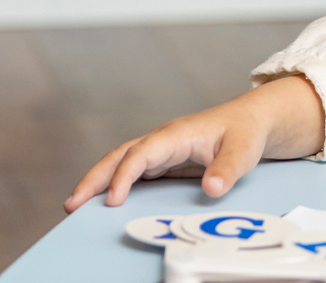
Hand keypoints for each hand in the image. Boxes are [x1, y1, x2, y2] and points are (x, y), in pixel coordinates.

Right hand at [63, 73, 325, 211]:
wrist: (253, 120)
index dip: (124, 176)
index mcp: (175, 134)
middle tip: (71, 204)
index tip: (113, 200)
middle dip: (94, 178)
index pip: (141, 154)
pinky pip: (132, 172)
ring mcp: (161, 150)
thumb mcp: (243, 151)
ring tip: (75, 205)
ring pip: (121, 163)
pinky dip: (114, 184)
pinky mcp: (164, 161)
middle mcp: (162, 140)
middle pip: (120, 156)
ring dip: (98, 182)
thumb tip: (212, 189)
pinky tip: (102, 201)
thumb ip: (227, 169)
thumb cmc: (246, 132)